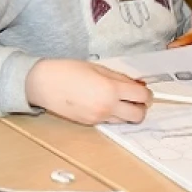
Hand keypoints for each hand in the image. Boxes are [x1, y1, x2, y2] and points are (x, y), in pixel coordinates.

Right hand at [25, 59, 151, 124]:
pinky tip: (100, 102)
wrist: (44, 83)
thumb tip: (135, 85)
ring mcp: (99, 118)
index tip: (143, 91)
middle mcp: (107, 107)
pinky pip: (109, 121)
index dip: (147, 94)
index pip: (142, 98)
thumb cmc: (68, 70)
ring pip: (124, 121)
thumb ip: (118, 78)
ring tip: (115, 100)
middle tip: (133, 98)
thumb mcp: (97, 68)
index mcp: (111, 90)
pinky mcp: (90, 123)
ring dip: (126, 112)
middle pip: (139, 116)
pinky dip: (111, 114)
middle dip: (140, 107)